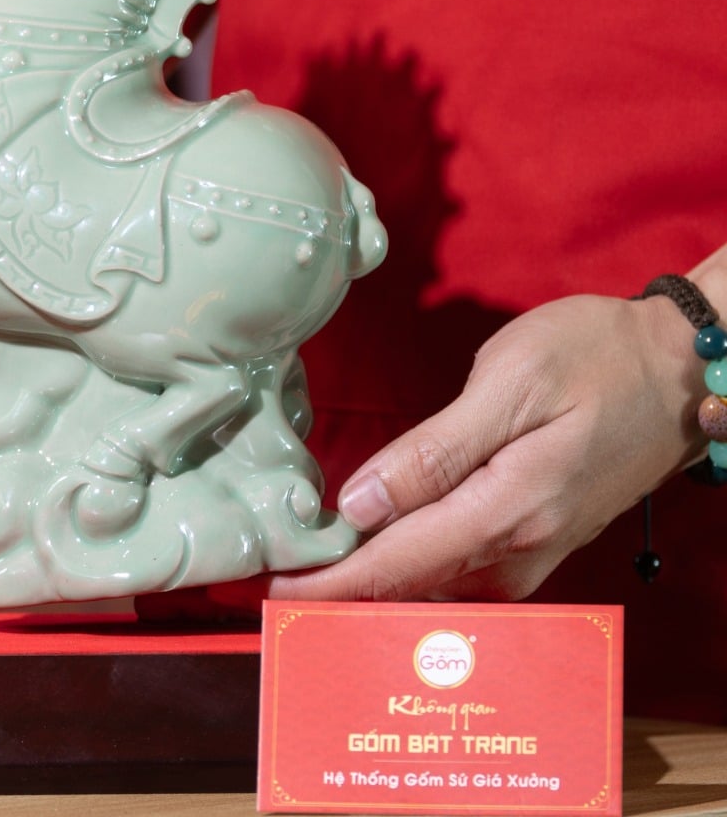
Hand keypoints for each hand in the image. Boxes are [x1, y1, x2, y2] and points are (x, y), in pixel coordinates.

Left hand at [138, 292, 708, 619]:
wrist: (678, 369)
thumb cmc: (593, 358)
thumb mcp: (510, 384)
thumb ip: (434, 450)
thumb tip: (360, 505)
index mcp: (507, 509)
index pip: (398, 563)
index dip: (333, 583)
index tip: (276, 596)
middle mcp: (519, 550)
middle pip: (412, 588)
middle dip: (342, 597)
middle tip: (276, 596)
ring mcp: (533, 553)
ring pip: (436, 589)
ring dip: (374, 591)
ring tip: (311, 585)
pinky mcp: (539, 541)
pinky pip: (462, 576)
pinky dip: (413, 578)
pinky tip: (380, 564)